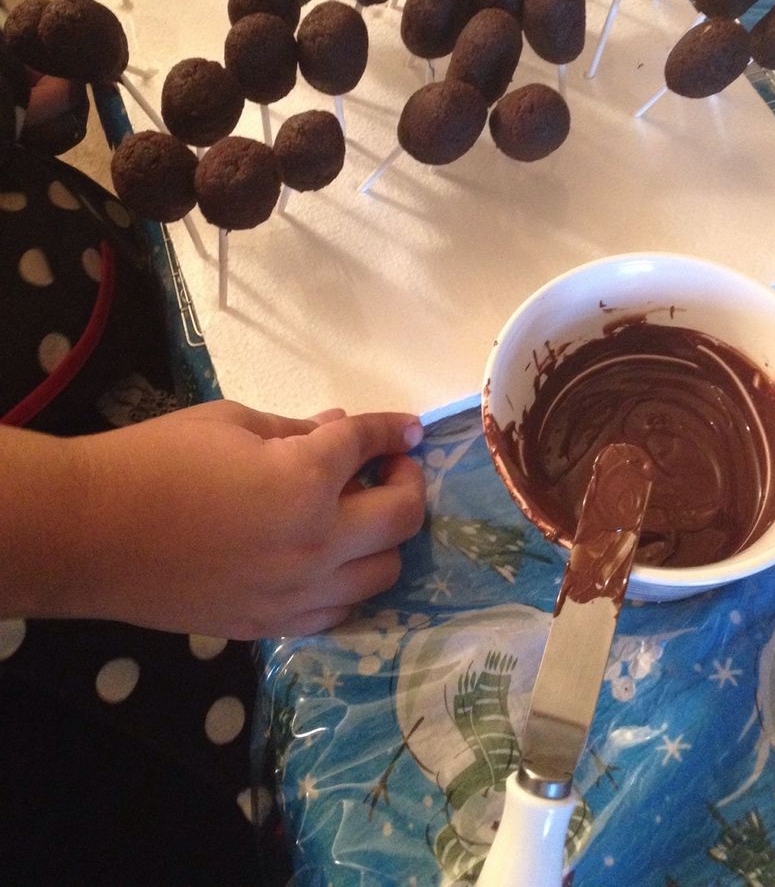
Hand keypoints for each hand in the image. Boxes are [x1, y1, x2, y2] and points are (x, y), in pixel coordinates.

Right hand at [59, 401, 425, 637]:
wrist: (91, 532)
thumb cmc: (156, 460)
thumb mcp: (232, 423)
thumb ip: (296, 430)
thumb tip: (340, 429)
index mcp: (306, 481)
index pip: (369, 447)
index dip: (391, 431)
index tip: (407, 428)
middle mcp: (317, 543)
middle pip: (402, 518)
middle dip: (407, 484)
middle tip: (389, 469)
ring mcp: (297, 594)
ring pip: (383, 574)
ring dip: (385, 538)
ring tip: (360, 515)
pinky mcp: (271, 625)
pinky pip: (339, 612)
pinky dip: (349, 583)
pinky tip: (330, 560)